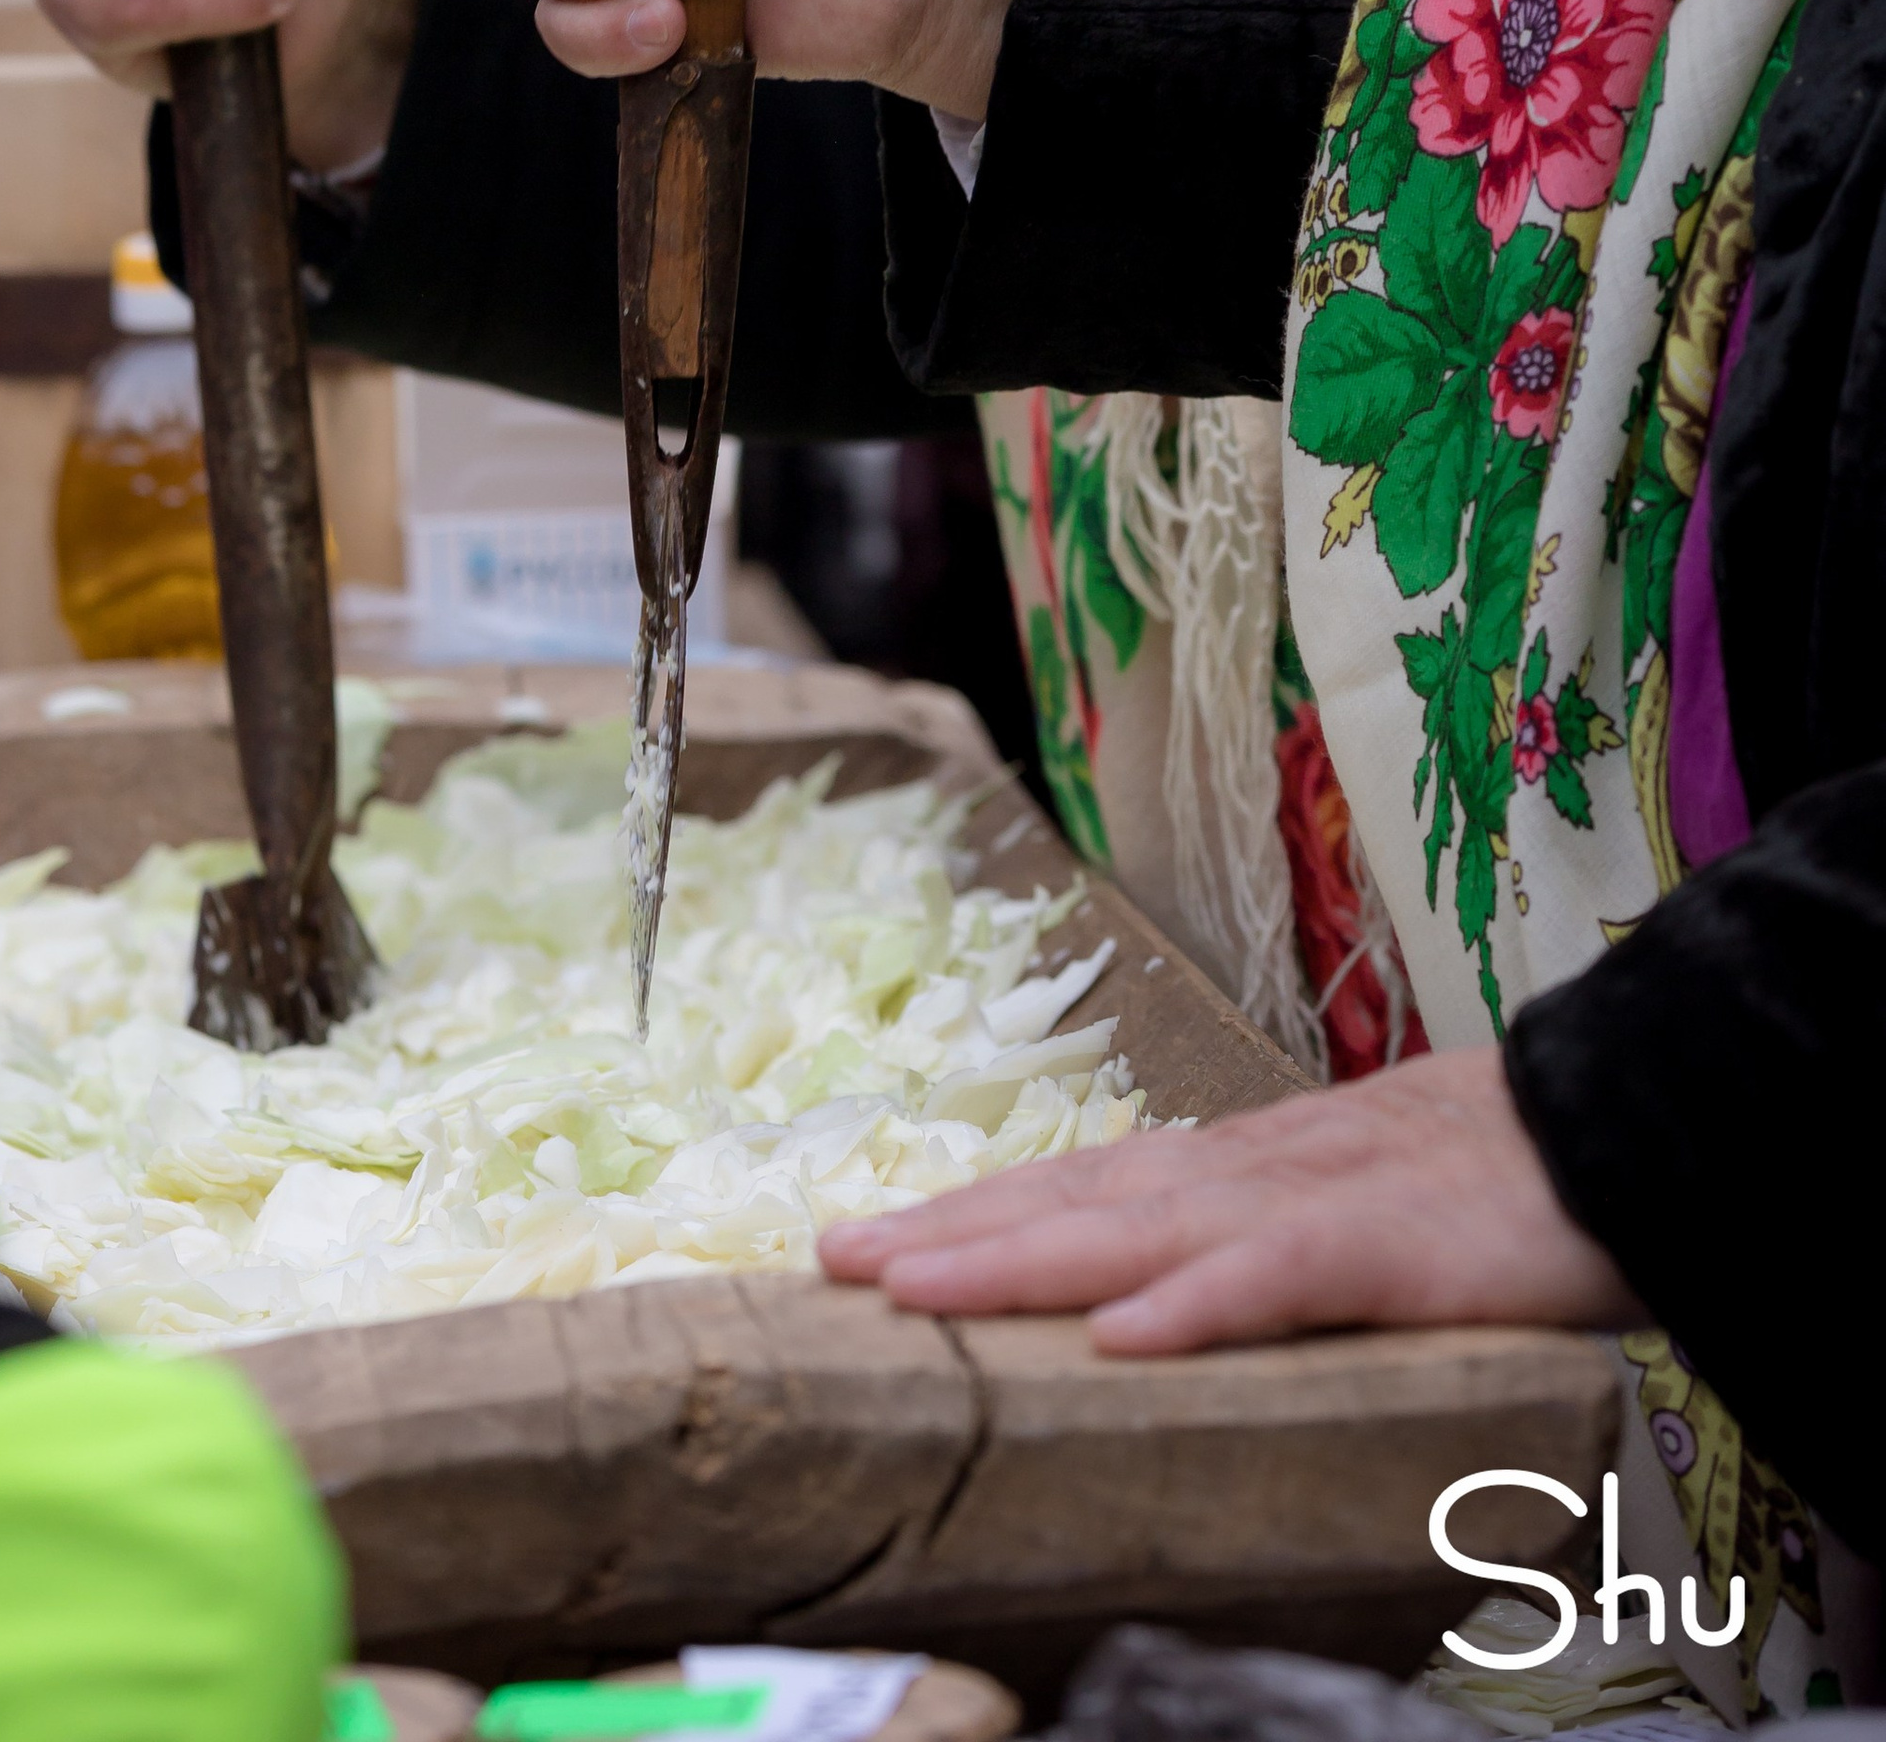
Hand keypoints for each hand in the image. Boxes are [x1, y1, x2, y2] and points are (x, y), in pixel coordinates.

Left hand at [819, 1044, 1637, 1350]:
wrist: (1625, 1122)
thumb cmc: (1492, 1183)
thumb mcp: (1354, 1210)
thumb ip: (1265, 1243)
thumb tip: (1166, 1287)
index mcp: (1244, 1170)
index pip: (1082, 1189)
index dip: (975, 1216)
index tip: (868, 1243)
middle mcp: (1252, 1172)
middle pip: (1078, 1200)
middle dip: (951, 1231)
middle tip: (832, 1259)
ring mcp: (1316, 1201)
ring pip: (1142, 1230)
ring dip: (1020, 1254)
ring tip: (914, 1281)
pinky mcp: (1389, 1245)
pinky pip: (1279, 1279)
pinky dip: (1197, 1304)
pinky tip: (1123, 1333)